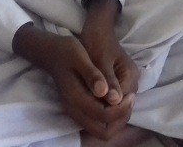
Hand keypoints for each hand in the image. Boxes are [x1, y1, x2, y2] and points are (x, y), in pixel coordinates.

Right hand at [13, 22, 135, 139]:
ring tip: (126, 98)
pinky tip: (117, 98)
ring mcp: (76, 112)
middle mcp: (75, 111)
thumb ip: (93, 76)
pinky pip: (98, 123)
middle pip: (103, 132)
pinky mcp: (80, 109)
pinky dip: (111, 116)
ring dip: (117, 119)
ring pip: (101, 130)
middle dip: (120, 119)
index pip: (104, 116)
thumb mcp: (80, 57)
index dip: (121, 109)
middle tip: (130, 99)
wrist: (51, 52)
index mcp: (76, 99)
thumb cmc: (66, 51)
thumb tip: (107, 94)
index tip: (130, 95)